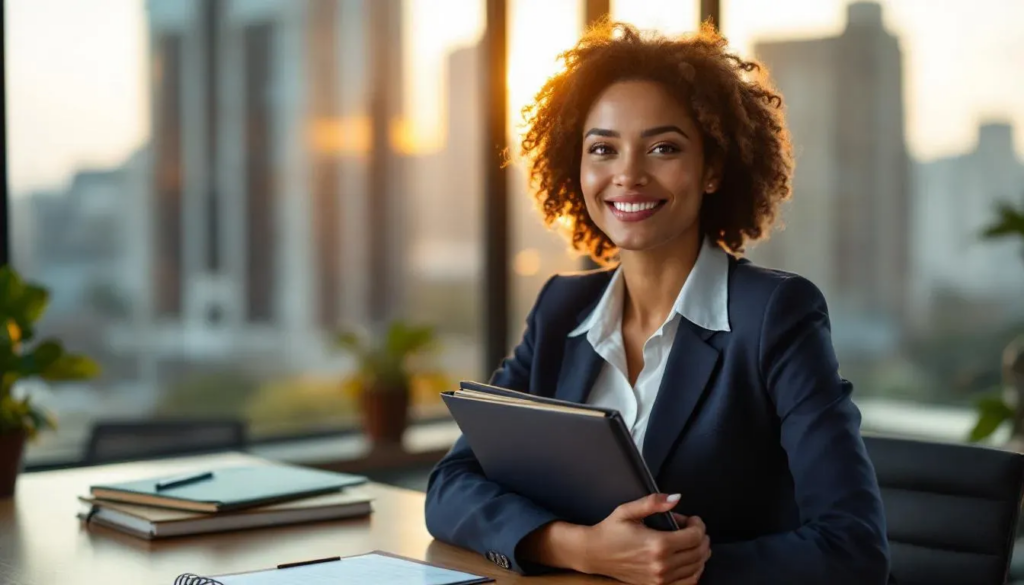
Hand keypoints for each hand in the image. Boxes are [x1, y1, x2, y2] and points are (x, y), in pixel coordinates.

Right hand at [579, 493, 709, 584]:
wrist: (594, 553)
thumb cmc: (610, 531)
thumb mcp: (628, 511)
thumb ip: (653, 502)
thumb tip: (676, 498)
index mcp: (657, 544)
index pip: (695, 537)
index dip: (699, 525)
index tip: (693, 519)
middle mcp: (661, 565)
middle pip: (698, 552)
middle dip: (701, 537)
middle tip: (693, 529)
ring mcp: (660, 578)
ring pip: (696, 567)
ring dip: (700, 553)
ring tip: (693, 542)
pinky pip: (688, 582)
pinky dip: (695, 571)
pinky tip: (691, 561)